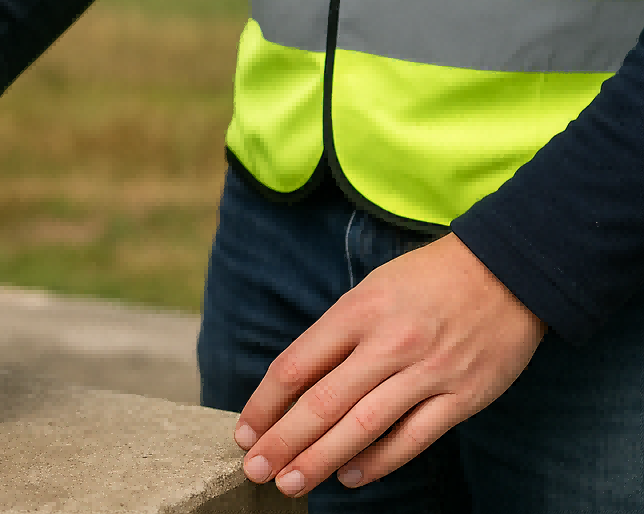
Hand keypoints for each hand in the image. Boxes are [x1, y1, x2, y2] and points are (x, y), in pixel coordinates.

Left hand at [233, 231, 544, 497]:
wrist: (508, 271)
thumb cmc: (426, 280)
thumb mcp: (369, 291)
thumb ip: (336, 336)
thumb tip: (295, 386)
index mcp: (357, 311)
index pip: (295, 367)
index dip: (264, 405)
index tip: (245, 432)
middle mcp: (389, 343)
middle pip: (322, 403)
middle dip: (283, 442)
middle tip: (257, 470)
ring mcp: (428, 373)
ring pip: (362, 428)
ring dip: (321, 460)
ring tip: (292, 483)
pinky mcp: (463, 397)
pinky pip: (412, 439)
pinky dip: (379, 463)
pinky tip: (350, 476)